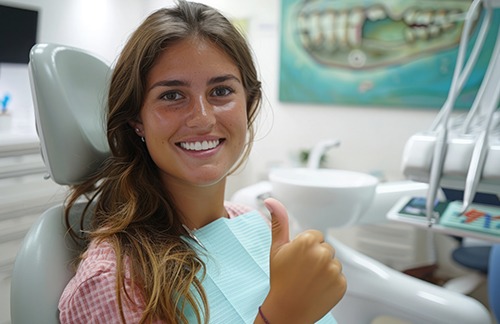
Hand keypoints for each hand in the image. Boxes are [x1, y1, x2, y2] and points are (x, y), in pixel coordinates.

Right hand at [259, 198, 346, 323]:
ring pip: (332, 262)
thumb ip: (278, 222)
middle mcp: (323, 253)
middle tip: (301, 272)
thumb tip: (270, 201)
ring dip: (324, 270)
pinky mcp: (342, 284)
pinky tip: (317, 289)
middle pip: (325, 248)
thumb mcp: (276, 248)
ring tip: (309, 281)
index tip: (296, 260)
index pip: (315, 237)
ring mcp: (334, 270)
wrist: (287, 310)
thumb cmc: (280, 279)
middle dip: (316, 257)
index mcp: (308, 241)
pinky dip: (331, 283)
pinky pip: (339, 277)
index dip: (305, 248)